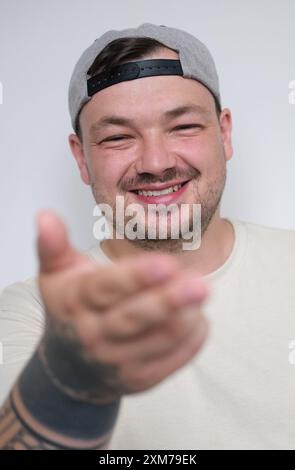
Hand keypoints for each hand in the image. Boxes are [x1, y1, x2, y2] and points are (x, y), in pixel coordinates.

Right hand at [36, 210, 209, 404]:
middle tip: (199, 285)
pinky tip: (198, 317)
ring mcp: (118, 362)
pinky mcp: (139, 379)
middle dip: (169, 301)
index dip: (135, 277)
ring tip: (201, 291)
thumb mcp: (56, 276)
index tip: (166, 264)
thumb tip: (44, 215)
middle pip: (135, 317)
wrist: (69, 367)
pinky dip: (192, 338)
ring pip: (160, 339)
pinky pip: (174, 360)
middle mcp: (94, 335)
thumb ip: (53, 245)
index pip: (106, 288)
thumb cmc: (70, 310)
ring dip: (186, 315)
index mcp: (76, 303)